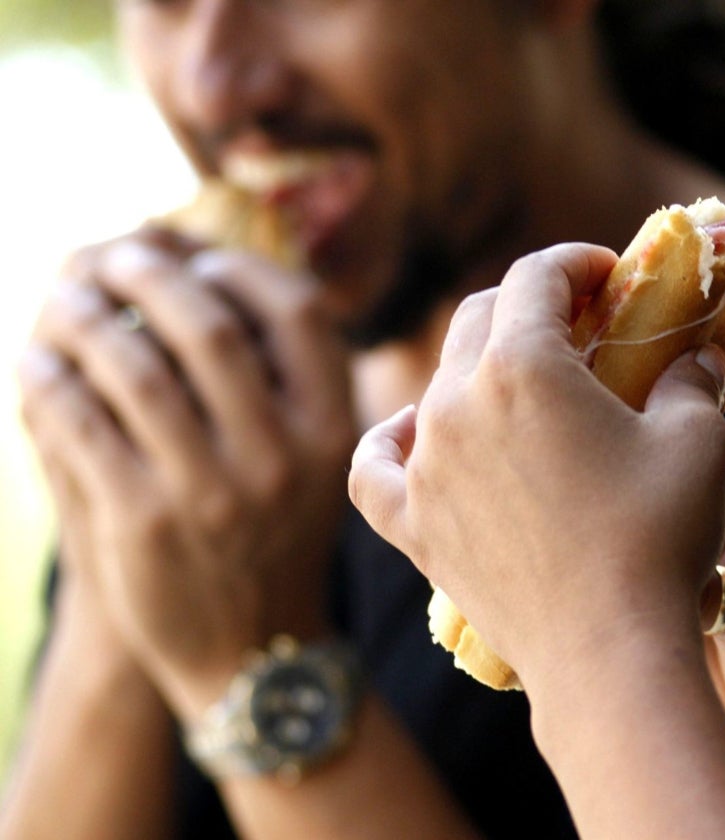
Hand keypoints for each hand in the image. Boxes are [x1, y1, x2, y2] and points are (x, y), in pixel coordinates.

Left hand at [18, 230, 355, 714]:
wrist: (253, 654)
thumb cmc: (274, 540)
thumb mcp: (311, 465)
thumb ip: (277, 382)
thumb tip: (205, 276)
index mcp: (332, 432)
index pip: (299, 312)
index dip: (243, 270)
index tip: (201, 262)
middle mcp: (284, 457)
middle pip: (210, 327)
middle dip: (151, 277)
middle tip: (113, 261)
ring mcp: (214, 493)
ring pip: (136, 372)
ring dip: (86, 320)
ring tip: (63, 302)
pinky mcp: (145, 525)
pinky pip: (82, 425)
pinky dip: (49, 381)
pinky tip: (35, 363)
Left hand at [350, 243, 724, 686]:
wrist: (608, 652)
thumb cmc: (659, 538)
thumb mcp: (699, 440)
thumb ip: (691, 379)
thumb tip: (694, 355)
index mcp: (522, 364)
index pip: (537, 276)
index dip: (577, 262)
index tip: (609, 276)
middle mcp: (456, 401)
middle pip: (480, 317)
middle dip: (531, 307)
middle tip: (578, 327)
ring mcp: (425, 464)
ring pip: (436, 384)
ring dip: (480, 368)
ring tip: (522, 388)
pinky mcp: (411, 525)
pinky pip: (376, 466)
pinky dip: (394, 442)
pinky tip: (417, 438)